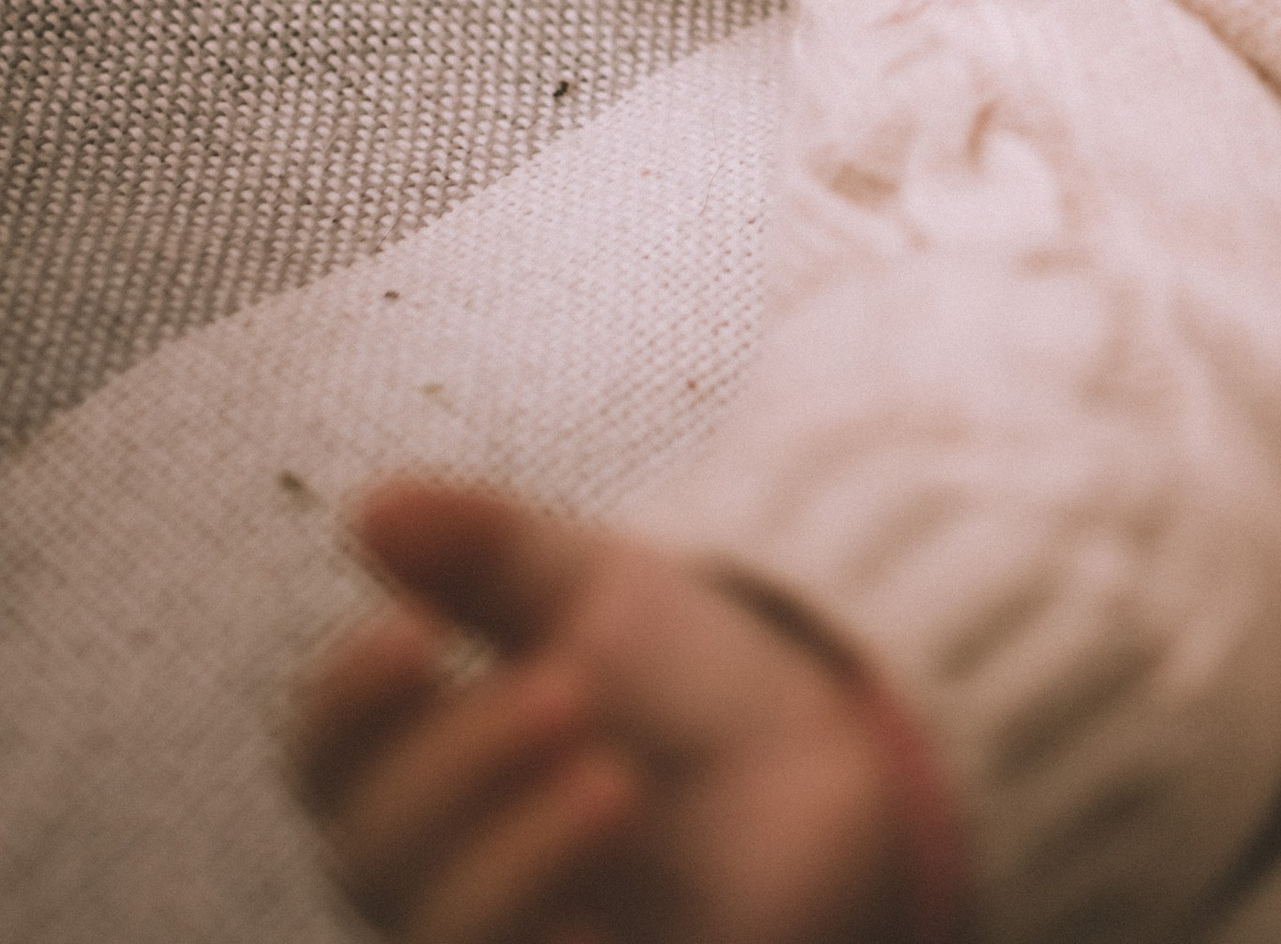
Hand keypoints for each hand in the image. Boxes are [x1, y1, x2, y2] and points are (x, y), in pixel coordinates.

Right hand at [288, 481, 918, 943]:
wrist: (824, 751)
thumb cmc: (677, 675)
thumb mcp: (591, 586)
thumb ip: (485, 547)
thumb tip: (371, 506)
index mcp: (419, 769)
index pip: (330, 755)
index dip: (350, 699)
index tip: (420, 629)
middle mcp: (441, 875)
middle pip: (375, 853)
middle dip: (458, 767)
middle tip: (569, 690)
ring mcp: (520, 936)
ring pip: (441, 940)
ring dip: (507, 867)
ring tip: (612, 781)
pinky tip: (592, 929)